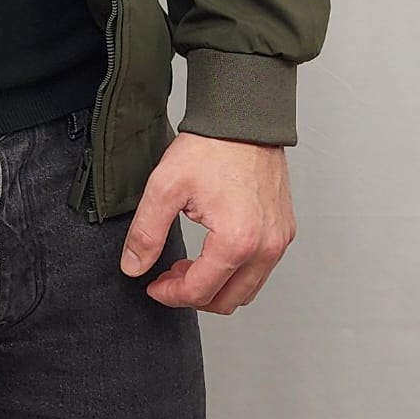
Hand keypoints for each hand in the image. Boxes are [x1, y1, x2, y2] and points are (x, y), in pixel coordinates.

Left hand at [118, 132, 295, 314]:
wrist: (244, 117)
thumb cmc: (211, 146)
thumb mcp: (166, 186)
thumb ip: (147, 232)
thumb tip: (134, 267)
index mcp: (236, 242)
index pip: (200, 291)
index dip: (171, 295)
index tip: (154, 286)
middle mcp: (265, 247)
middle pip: (227, 301)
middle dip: (193, 295)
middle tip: (169, 277)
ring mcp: (279, 240)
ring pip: (247, 290)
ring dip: (217, 287)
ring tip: (190, 266)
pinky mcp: (285, 230)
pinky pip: (262, 269)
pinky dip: (237, 272)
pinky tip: (215, 252)